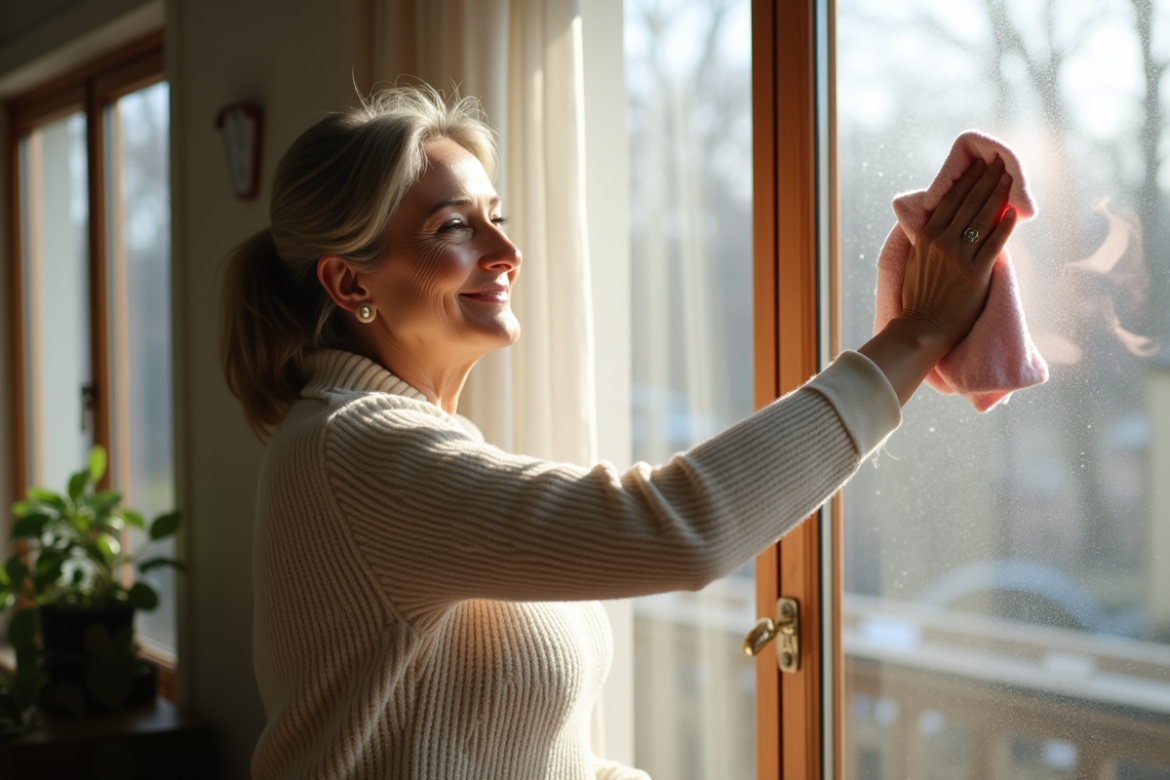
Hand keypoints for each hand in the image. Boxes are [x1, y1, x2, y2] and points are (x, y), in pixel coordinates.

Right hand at [899, 155, 1017, 351]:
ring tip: (1009, 178)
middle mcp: (942, 242)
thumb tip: (942, 221)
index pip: (950, 200)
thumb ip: (928, 239)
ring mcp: (960, 256)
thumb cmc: (918, 296)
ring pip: (983, 218)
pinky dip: (1005, 225)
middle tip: (999, 164)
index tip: (978, 166)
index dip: (967, 180)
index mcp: (926, 236)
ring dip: (998, 195)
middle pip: (969, 203)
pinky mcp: (977, 272)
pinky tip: (1014, 212)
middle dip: (986, 180)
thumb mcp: (915, 260)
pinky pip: (995, 243)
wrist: (922, 328)